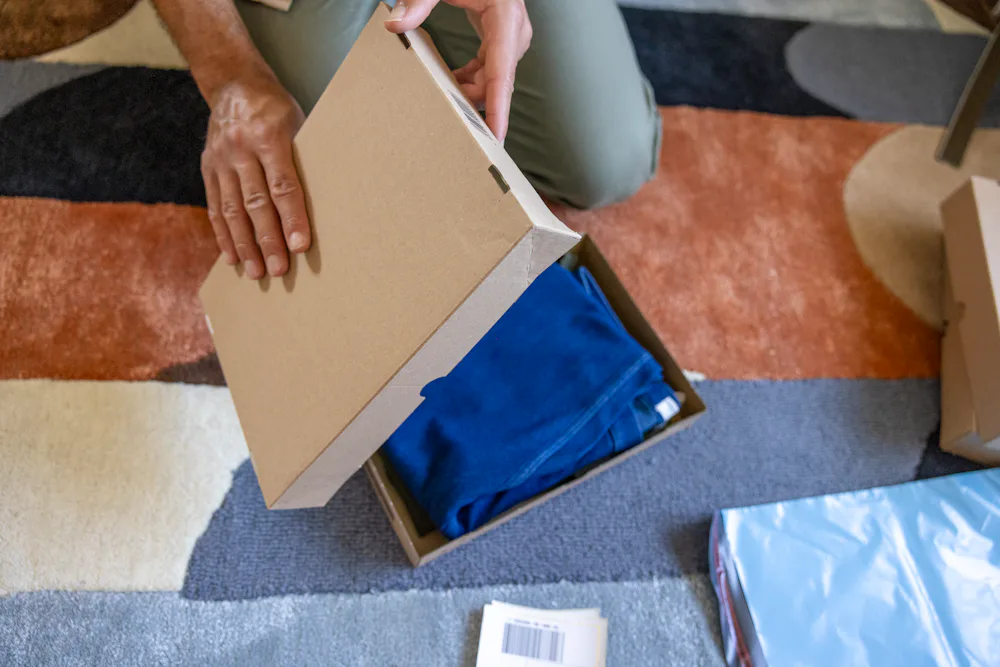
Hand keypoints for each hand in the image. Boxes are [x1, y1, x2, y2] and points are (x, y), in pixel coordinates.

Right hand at [201, 74, 309, 278]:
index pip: (283, 185)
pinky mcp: (207, 167)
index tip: (300, 246)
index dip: (292, 218)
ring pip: (232, 209)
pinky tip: (232, 257)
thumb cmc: (276, 108)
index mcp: (269, 135)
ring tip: (256, 272)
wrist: (234, 83)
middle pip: (256, 203)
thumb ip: (302, 159)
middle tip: (279, 271)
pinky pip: (215, 205)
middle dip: (268, 240)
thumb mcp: (297, 122)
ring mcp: (220, 159)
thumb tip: (323, 204)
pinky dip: (223, 233)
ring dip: (244, 244)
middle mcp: (240, 149)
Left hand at [384, 0, 530, 141]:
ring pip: (496, 76)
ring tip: (449, 100)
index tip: (497, 135)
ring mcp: (512, 32)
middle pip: (499, 79)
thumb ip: (418, 1)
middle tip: (456, 128)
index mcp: (505, 15)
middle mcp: (514, 27)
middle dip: (479, 103)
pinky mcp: (503, 34)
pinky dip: (473, 77)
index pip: (502, 71)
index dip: (499, 107)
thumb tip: (395, 24)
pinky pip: (492, 66)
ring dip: (473, 89)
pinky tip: (454, 80)